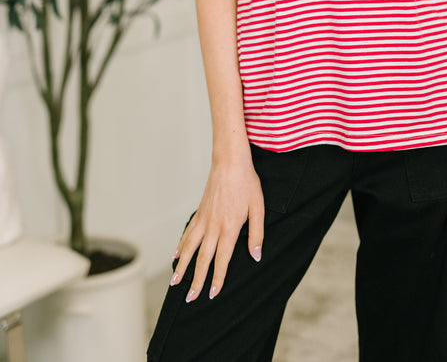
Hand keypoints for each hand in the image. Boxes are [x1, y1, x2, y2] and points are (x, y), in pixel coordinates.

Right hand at [169, 155, 264, 301]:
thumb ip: (257, 234)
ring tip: (175, 282)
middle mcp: (213, 226)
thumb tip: (256, 256)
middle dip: (195, 280)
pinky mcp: (199, 211)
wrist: (230, 162)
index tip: (211, 294)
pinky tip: (176, 254)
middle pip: (202, 259)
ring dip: (182, 266)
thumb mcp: (258, 208)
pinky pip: (188, 232)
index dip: (217, 278)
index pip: (222, 259)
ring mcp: (204, 219)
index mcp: (230, 228)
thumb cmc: (247, 183)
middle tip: (189, 298)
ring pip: (189, 248)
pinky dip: (181, 245)